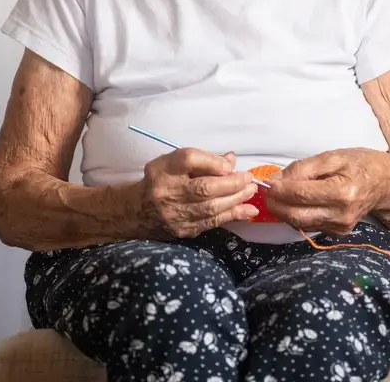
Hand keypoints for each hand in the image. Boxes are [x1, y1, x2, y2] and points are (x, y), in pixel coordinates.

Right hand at [137, 148, 258, 238]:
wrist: (138, 212)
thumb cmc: (161, 181)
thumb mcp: (173, 163)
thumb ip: (202, 160)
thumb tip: (231, 160)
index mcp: (163, 169)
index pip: (188, 159)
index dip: (212, 161)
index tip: (230, 163)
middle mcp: (167, 191)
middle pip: (203, 187)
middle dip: (231, 183)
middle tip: (249, 179)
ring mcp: (175, 214)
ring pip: (210, 208)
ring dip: (236, 199)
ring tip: (251, 191)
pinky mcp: (184, 230)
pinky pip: (212, 222)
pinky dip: (232, 215)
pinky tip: (248, 211)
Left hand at [265, 149, 389, 235]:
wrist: (387, 183)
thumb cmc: (361, 164)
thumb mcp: (332, 156)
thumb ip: (303, 168)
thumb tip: (276, 179)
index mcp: (342, 192)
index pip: (301, 194)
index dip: (279, 189)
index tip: (265, 182)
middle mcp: (342, 214)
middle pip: (297, 215)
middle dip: (275, 205)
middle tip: (264, 192)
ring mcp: (341, 227)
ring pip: (300, 224)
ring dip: (283, 212)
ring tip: (274, 197)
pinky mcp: (339, 233)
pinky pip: (310, 226)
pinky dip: (296, 215)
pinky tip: (292, 204)